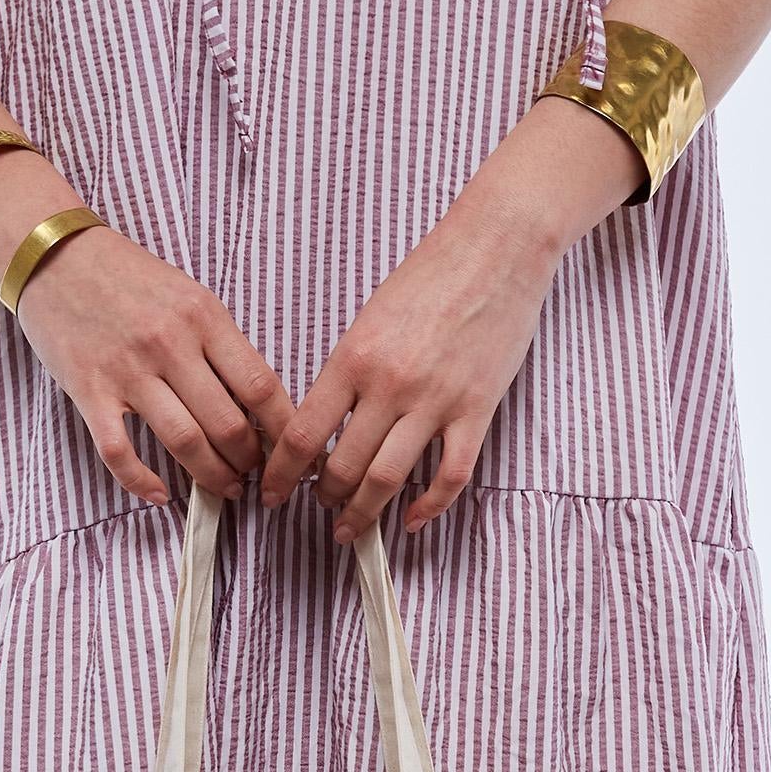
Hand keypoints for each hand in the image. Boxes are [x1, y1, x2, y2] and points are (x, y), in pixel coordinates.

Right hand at [13, 225, 292, 503]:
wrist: (52, 252)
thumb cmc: (126, 276)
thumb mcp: (187, 295)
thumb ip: (219, 344)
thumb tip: (255, 403)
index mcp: (203, 316)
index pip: (260, 386)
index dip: (283, 430)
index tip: (290, 452)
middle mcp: (169, 344)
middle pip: (228, 424)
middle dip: (249, 462)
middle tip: (253, 474)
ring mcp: (128, 370)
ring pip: (185, 443)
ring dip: (211, 476)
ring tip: (223, 487)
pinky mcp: (89, 391)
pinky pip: (120, 453)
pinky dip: (142, 482)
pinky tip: (160, 495)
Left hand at [258, 195, 555, 541]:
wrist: (498, 245)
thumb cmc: (433, 273)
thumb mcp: (371, 315)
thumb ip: (350, 370)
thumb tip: (327, 421)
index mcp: (355, 356)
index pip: (303, 433)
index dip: (282, 473)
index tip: (273, 492)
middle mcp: (390, 384)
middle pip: (342, 467)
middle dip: (324, 498)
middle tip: (320, 506)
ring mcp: (435, 401)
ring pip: (387, 480)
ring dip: (363, 513)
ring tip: (350, 526)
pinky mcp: (477, 410)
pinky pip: (449, 477)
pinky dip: (428, 508)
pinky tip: (412, 520)